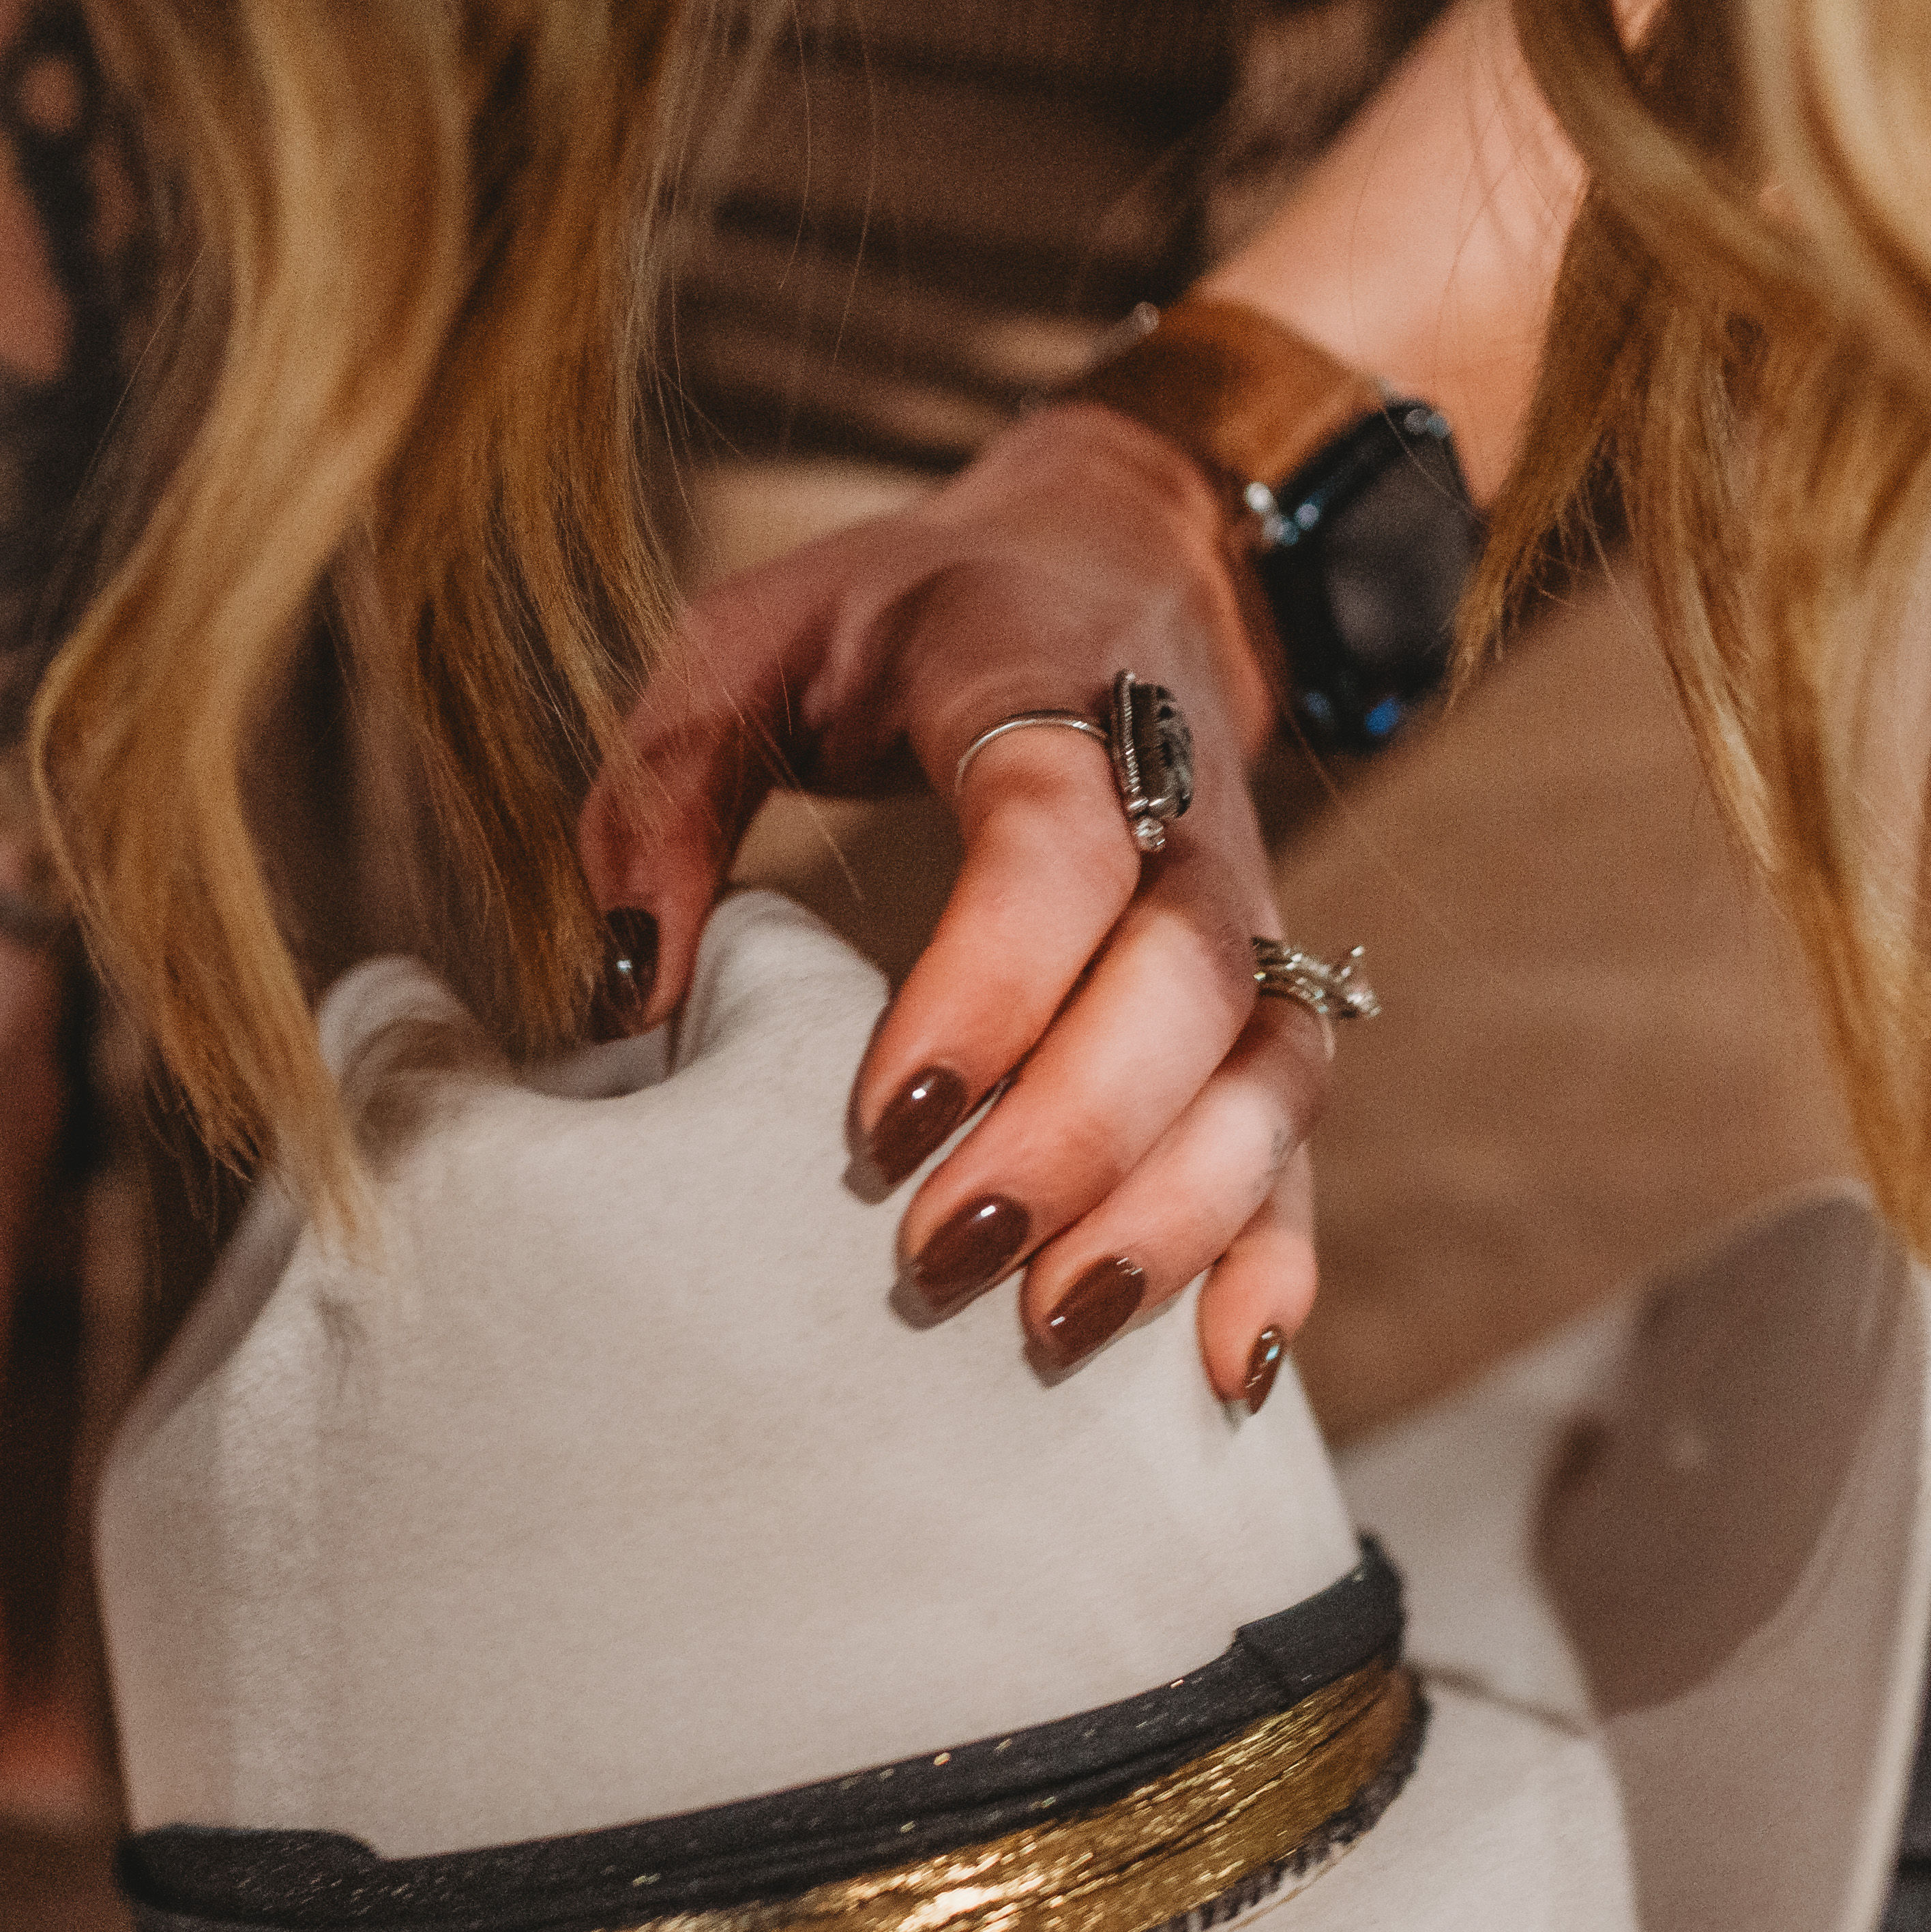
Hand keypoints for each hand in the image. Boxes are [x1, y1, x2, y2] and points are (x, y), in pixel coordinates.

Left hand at [580, 402, 1324, 1400]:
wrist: (1121, 560)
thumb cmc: (900, 620)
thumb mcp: (753, 642)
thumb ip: (666, 788)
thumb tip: (625, 994)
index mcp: (1046, 690)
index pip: (1058, 842)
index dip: (991, 983)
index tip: (886, 1118)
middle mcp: (1182, 807)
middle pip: (1186, 981)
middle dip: (1077, 1137)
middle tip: (946, 1261)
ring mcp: (1244, 911)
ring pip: (1269, 1069)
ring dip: (1180, 1212)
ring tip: (1057, 1331)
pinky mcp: (1268, 997)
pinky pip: (1305, 1132)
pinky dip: (1278, 1251)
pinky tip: (1220, 1371)